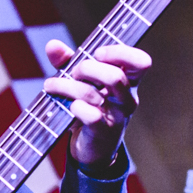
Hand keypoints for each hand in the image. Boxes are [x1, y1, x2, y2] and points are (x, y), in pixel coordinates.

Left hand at [43, 40, 150, 168]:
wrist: (91, 148)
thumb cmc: (89, 107)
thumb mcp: (80, 81)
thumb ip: (67, 61)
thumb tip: (52, 45)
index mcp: (128, 81)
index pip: (140, 62)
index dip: (119, 52)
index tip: (97, 53)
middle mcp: (127, 99)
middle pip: (115, 76)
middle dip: (87, 68)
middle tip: (73, 73)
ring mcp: (117, 117)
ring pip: (94, 94)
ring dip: (66, 86)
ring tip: (51, 85)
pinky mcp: (103, 133)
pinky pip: (90, 116)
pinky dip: (75, 107)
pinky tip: (69, 106)